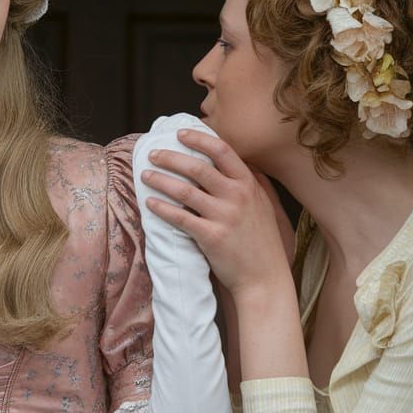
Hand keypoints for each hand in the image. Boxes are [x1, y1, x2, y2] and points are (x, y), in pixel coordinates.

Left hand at [140, 128, 293, 299]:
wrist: (265, 278)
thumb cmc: (263, 243)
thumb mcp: (267, 207)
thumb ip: (256, 183)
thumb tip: (245, 162)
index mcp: (249, 185)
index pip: (222, 151)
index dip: (199, 139)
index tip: (180, 134)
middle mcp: (237, 196)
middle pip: (198, 167)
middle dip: (171, 157)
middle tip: (153, 154)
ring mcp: (224, 216)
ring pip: (185, 191)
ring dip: (161, 180)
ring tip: (146, 175)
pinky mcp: (211, 236)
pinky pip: (180, 218)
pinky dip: (162, 208)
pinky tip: (150, 203)